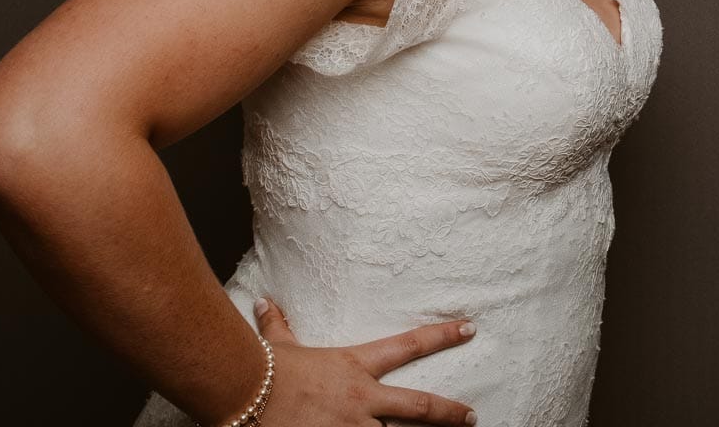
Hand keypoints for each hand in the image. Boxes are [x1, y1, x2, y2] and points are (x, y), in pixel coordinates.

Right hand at [252, 296, 478, 425]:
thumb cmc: (266, 372)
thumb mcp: (279, 347)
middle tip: (471, 417)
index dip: (443, 336)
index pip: (409, 345)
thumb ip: (279, 327)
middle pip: (420, 406)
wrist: (247, 395)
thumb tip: (266, 304)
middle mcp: (362, 399)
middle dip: (450, 413)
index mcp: (356, 366)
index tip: (469, 329)